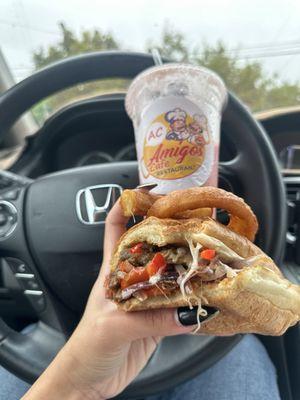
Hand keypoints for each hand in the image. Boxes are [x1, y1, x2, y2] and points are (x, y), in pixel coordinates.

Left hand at [23, 201, 194, 399]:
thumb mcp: (113, 326)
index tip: (151, 190)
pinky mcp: (160, 316)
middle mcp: (133, 276)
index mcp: (114, 269)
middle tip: (197, 217)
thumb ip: (148, 318)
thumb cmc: (88, 346)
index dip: (129, 204)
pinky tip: (213, 292)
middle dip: (172, 227)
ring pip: (170, 268)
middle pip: (153, 242)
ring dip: (189, 260)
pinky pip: (181, 299)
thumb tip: (186, 313)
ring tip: (211, 249)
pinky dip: (197, 295)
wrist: (90, 380)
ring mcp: (148, 295)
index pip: (117, 225)